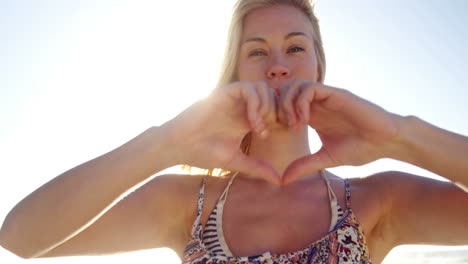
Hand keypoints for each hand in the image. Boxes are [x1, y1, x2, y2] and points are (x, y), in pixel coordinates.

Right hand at [164, 81, 279, 183]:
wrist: (178, 146)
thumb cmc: (202, 153)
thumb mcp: (235, 161)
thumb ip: (257, 168)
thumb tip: (279, 181)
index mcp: (246, 118)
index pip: (273, 108)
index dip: (279, 120)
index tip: (269, 138)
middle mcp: (241, 106)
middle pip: (272, 95)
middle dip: (275, 112)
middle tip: (265, 131)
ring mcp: (233, 98)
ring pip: (262, 88)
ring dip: (266, 106)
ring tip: (257, 127)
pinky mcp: (224, 93)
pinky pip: (248, 88)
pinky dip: (255, 102)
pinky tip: (251, 121)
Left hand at [279, 80, 400, 183]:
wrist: (387, 142)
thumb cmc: (361, 148)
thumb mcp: (326, 158)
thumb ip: (304, 165)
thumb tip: (283, 180)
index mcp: (312, 115)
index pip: (283, 104)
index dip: (274, 115)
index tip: (276, 133)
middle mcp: (317, 103)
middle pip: (283, 91)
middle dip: (277, 108)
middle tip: (282, 127)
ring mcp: (326, 97)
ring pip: (294, 85)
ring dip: (288, 103)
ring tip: (294, 125)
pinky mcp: (336, 94)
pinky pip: (310, 88)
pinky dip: (301, 102)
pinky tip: (305, 121)